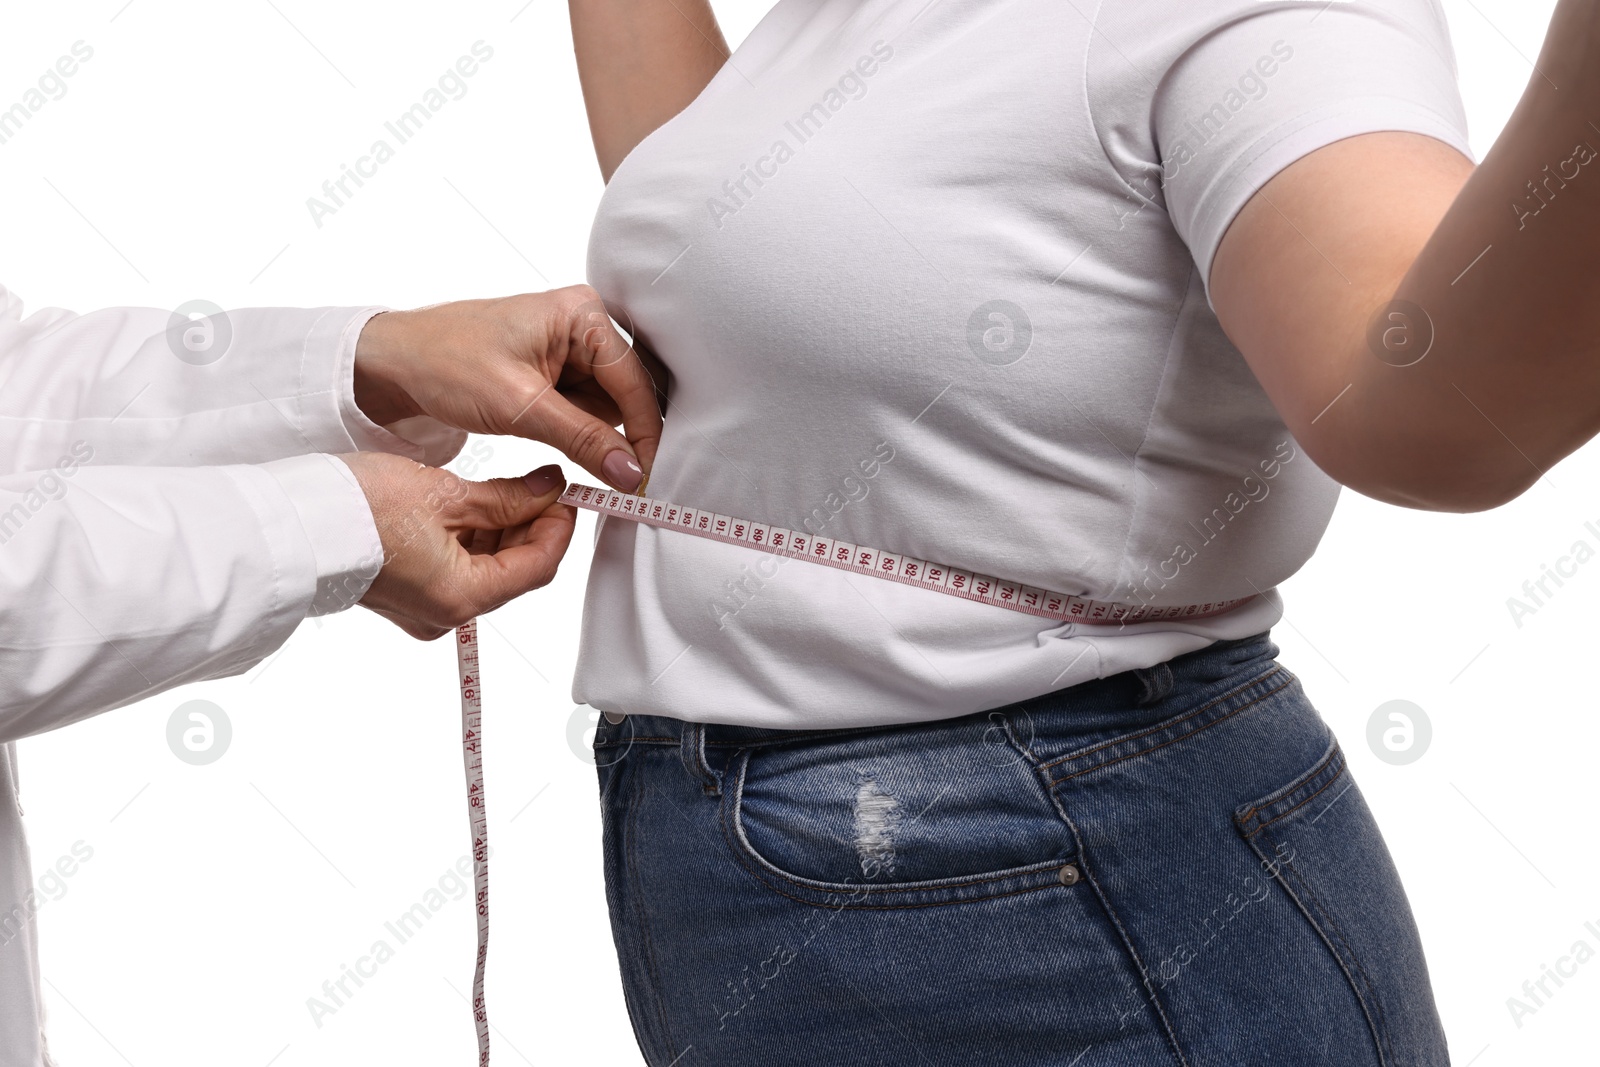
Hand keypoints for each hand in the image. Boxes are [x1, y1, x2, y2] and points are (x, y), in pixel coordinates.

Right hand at [337, 453, 575, 639]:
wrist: (294, 521)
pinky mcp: (408, 596)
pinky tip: (478, 506)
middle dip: (534, 528)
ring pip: (488, 570)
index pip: (537, 567)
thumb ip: (507, 497)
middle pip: (514, 571)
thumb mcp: (446, 493)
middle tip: (544, 487)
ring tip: (512, 489)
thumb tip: (549, 490)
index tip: (568, 496)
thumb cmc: (357, 508)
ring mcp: (425, 609)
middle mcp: (446, 614)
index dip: (560, 529)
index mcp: (461, 596)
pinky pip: (458, 571)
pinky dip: (474, 540)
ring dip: (505, 531)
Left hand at [353, 285, 662, 491]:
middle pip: (629, 391)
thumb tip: (631, 471)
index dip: (644, 431)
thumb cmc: (444, 362)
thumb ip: (582, 438)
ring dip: (600, 439)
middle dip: (624, 435)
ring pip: (610, 407)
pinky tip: (568, 449)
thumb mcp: (519, 405)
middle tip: (627, 481)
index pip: (633, 379)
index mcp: (581, 314)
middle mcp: (583, 326)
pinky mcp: (557, 374)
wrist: (393, 365)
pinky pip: (587, 411)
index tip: (644, 477)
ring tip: (583, 463)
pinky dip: (581, 437)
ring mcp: (571, 350)